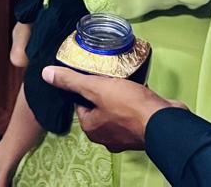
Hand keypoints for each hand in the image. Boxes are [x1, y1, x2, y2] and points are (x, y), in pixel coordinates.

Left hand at [42, 66, 183, 152]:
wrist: (165, 122)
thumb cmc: (129, 106)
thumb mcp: (96, 88)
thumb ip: (71, 81)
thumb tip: (45, 74)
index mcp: (91, 129)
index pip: (79, 104)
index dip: (84, 86)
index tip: (93, 74)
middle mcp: (106, 137)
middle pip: (98, 107)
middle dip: (103, 90)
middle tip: (108, 74)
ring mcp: (126, 136)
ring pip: (116, 110)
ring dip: (119, 95)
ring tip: (122, 78)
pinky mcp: (142, 130)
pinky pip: (132, 112)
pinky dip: (134, 101)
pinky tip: (138, 89)